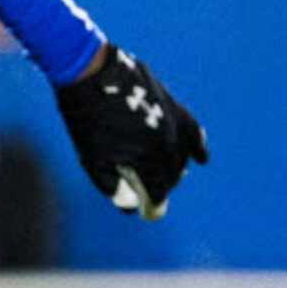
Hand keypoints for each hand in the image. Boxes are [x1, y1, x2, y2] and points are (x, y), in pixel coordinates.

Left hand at [53, 46, 208, 219]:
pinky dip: (196, 145)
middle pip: (172, 174)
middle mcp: (167, 142)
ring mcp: (173, 121)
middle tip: (154, 198)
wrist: (90, 73)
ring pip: (182, 154)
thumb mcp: (91, 158)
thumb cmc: (86, 120)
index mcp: (148, 157)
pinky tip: (202, 158)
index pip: (158, 191)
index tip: (150, 214)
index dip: (154, 205)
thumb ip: (111, 184)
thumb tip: (130, 208)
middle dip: (163, 188)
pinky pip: (191, 129)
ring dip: (176, 169)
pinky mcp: (172, 104)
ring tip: (169, 178)